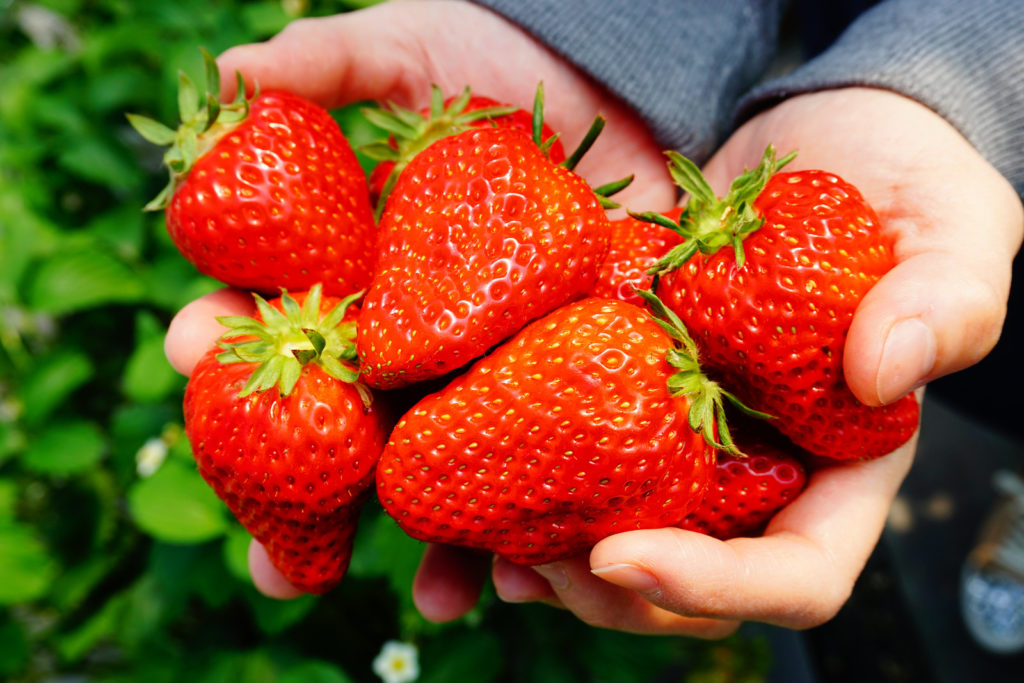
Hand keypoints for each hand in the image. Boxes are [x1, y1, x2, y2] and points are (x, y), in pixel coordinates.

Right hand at [165, 0, 674, 609]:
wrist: (630, 81)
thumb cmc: (510, 57)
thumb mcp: (417, 47)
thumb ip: (329, 64)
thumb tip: (232, 77)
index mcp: (363, 267)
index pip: (281, 314)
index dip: (232, 332)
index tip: (193, 343)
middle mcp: (418, 331)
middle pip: (352, 422)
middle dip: (311, 493)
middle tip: (269, 562)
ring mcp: (493, 363)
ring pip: (445, 464)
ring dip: (423, 539)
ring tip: (413, 596)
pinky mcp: (572, 379)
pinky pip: (543, 462)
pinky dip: (525, 522)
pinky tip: (510, 573)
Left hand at [486, 88, 1022, 635]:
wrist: (820, 142)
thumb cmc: (905, 184)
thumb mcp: (955, 226)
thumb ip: (945, 301)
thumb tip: (885, 373)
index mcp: (843, 465)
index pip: (798, 574)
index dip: (715, 588)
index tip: (626, 557)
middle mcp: (761, 469)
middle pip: (693, 585)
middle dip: (612, 593)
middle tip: (534, 561)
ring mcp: (689, 437)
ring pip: (625, 541)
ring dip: (553, 565)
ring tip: (485, 550)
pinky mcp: (630, 390)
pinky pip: (576, 460)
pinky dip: (518, 490)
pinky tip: (464, 488)